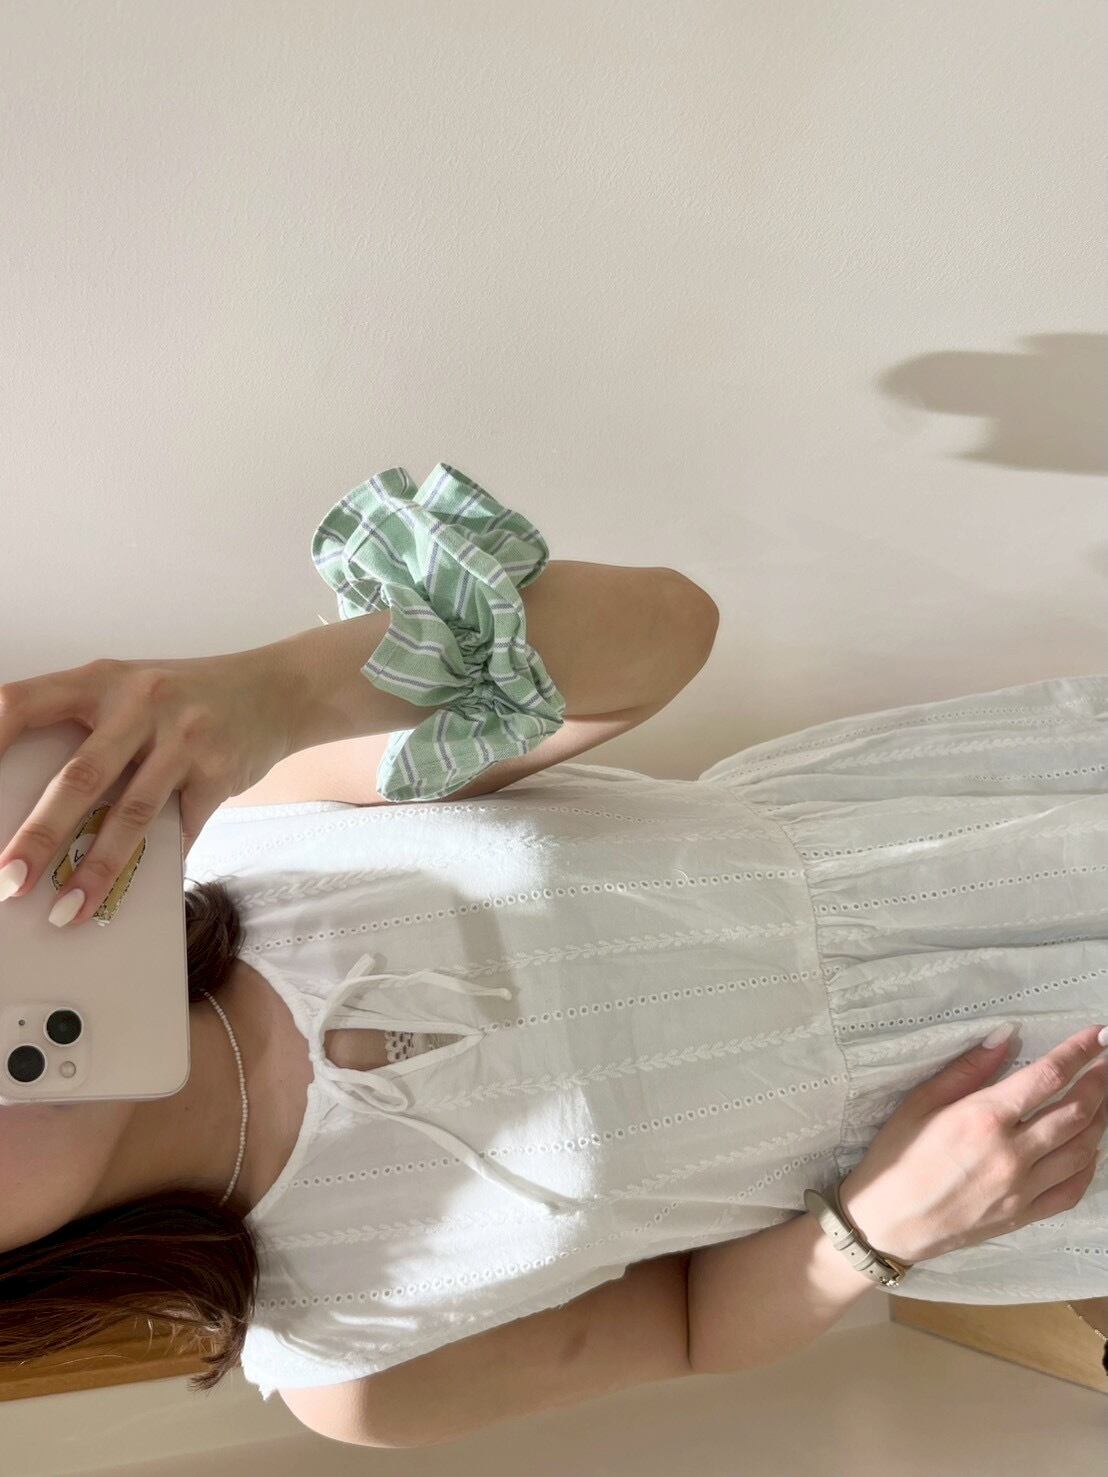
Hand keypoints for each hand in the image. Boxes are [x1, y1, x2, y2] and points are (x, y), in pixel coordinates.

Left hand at [0, 647, 294, 927]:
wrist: (274, 690)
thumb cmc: (184, 699)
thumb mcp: (128, 694)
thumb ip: (83, 732)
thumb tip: (29, 810)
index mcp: (100, 680)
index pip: (23, 704)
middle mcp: (140, 703)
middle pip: (79, 776)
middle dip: (39, 836)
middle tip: (7, 880)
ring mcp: (184, 738)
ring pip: (132, 813)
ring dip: (95, 869)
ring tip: (65, 909)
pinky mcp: (221, 772)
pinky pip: (183, 829)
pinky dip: (159, 865)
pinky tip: (135, 895)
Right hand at [837, 1024, 1107, 1264]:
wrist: (887, 1222)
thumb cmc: (897, 1156)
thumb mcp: (921, 1101)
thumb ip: (968, 1068)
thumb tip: (1007, 1036)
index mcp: (985, 1118)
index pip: (1048, 1077)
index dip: (1078, 1052)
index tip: (1097, 1036)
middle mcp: (1012, 1153)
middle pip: (1076, 1111)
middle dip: (1100, 1082)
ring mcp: (1022, 1188)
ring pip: (1083, 1150)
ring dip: (1101, 1120)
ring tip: (1104, 1099)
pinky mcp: (1024, 1216)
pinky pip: (1072, 1189)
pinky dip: (1089, 1165)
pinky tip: (1089, 1148)